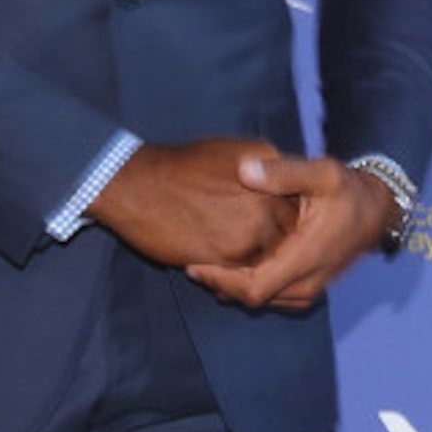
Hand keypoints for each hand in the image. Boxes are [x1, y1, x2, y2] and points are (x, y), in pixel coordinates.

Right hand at [89, 138, 292, 270]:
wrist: (135, 184)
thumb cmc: (178, 168)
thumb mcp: (231, 152)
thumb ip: (264, 169)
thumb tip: (281, 187)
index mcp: (269, 166)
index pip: (296, 198)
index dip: (284, 215)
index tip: (274, 226)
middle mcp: (268, 196)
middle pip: (289, 228)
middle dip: (277, 241)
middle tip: (264, 254)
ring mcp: (251, 226)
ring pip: (272, 254)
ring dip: (261, 263)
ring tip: (244, 268)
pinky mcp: (231, 253)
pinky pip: (249, 274)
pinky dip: (241, 279)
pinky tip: (226, 278)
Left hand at [184, 155, 397, 312]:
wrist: (379, 209)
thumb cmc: (349, 189)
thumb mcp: (322, 172)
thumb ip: (283, 172)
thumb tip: (244, 170)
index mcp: (307, 256)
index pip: (254, 287)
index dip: (221, 280)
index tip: (195, 264)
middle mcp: (310, 279)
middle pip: (254, 298)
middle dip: (222, 284)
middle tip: (194, 263)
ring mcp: (313, 286)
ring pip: (265, 300)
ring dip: (236, 287)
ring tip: (210, 266)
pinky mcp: (313, 285)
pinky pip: (276, 296)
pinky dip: (253, 287)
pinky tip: (237, 269)